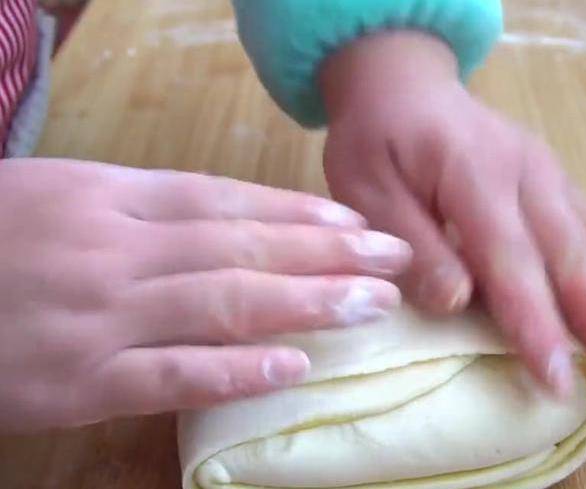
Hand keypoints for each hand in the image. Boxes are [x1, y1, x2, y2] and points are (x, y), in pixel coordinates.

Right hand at [0, 159, 410, 431]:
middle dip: (323, 256)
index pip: (223, 202)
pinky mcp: (79, 380)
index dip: (295, 215)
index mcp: (108, 197)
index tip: (354, 225)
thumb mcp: (68, 195)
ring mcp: (99, 316)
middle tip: (392, 260)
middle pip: (239, 248)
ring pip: (219, 304)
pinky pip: (170, 374)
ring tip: (370, 306)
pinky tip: (293, 366)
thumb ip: (147, 208)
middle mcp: (114, 250)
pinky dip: (234, 370)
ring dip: (303, 305)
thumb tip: (234, 219)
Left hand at [321, 31, 585, 399]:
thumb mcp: (368, 189)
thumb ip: (414, 244)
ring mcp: (549, 177)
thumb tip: (458, 302)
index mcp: (474, 177)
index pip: (510, 261)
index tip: (558, 381)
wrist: (402, 87)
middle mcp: (528, 177)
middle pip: (574, 258)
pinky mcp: (555, 184)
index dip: (536, 324)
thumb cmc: (376, 141)